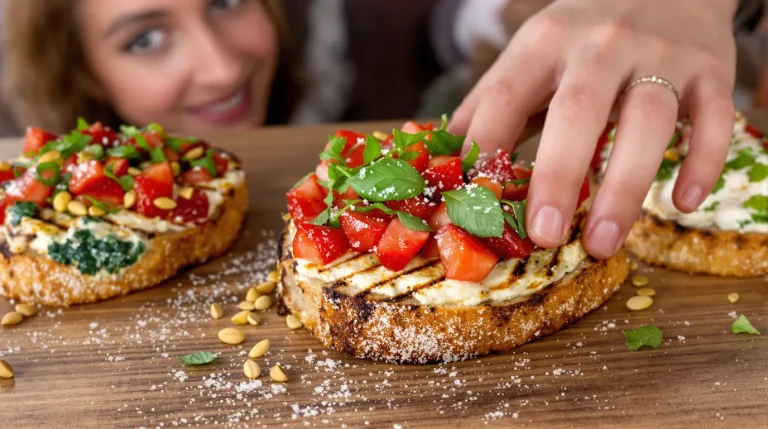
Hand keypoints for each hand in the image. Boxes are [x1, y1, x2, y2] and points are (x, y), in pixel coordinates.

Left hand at [449, 0, 736, 258]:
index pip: (505, 97)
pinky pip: (715, 120)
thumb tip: (445, 162)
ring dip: (625, 187)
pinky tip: (682, 201)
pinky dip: (702, 162)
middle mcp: (602, 44)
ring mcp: (661, 56)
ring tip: (603, 243)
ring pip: (647, 121)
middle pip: (578, 112)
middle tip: (545, 236)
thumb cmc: (586, 34)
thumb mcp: (532, 53)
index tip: (471, 205)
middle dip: (558, 176)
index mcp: (545, 41)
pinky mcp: (711, 71)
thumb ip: (493, 102)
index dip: (484, 149)